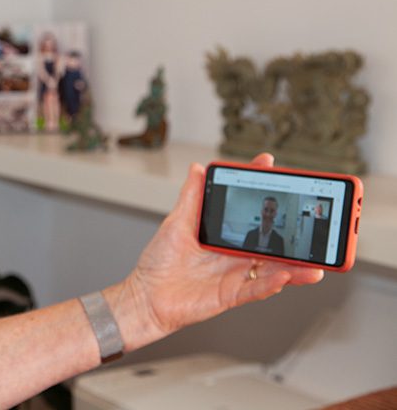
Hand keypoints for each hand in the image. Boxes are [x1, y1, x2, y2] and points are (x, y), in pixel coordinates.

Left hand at [107, 154, 323, 351]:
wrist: (146, 297)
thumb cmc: (158, 263)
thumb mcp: (175, 224)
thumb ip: (191, 198)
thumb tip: (198, 168)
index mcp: (224, 235)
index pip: (249, 210)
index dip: (261, 188)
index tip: (271, 165)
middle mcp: (234, 255)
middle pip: (270, 242)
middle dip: (293, 234)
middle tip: (315, 222)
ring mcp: (235, 275)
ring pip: (273, 269)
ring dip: (296, 266)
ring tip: (316, 260)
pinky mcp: (230, 295)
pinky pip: (256, 289)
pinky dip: (271, 284)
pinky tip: (286, 276)